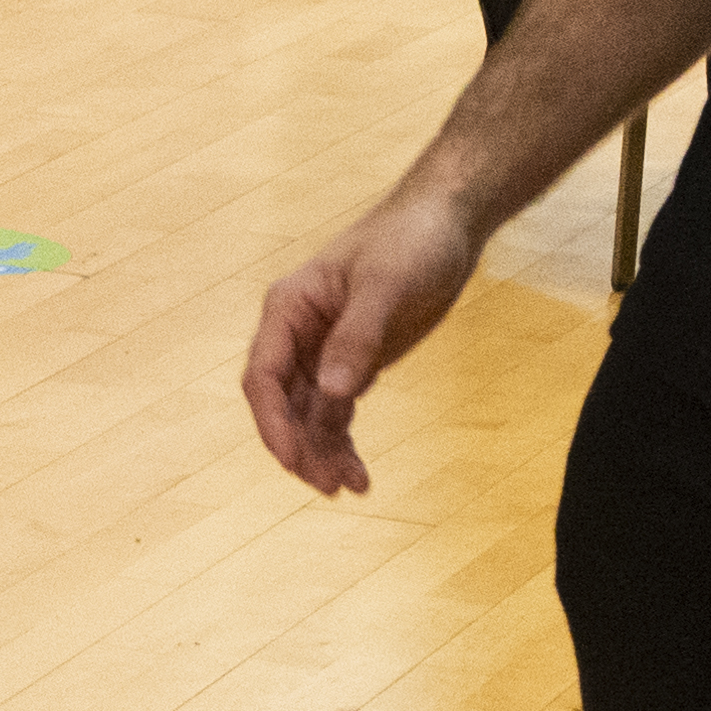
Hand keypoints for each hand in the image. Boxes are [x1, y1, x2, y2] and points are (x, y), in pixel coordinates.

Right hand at [243, 188, 483, 495]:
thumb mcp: (386, 286)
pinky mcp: (352, 364)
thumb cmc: (411, 240)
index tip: (293, 460)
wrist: (446, 223)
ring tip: (350, 487)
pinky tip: (359, 474)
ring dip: (323, 452)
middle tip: (328, 484)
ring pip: (309, 415)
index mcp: (288, 309)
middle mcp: (297, 334)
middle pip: (282, 404)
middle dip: (300, 446)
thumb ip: (357, 338)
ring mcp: (323, 352)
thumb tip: (334, 392)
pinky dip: (344, 443)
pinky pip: (337, 413)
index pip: (264, 376)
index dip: (272, 422)